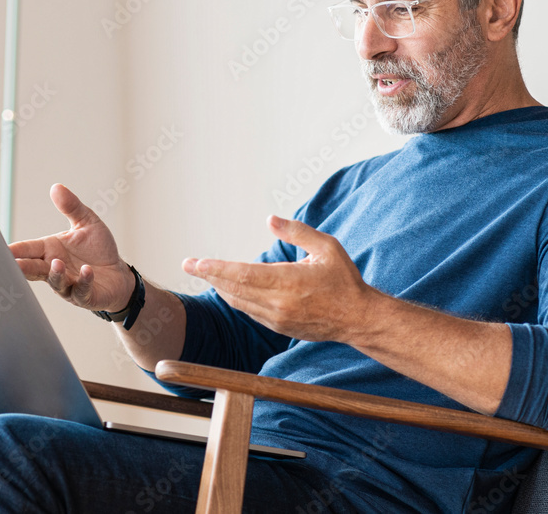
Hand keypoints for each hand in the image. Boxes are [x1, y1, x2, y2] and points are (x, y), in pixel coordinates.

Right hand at [9, 184, 134, 311]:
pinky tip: (86, 271)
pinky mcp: (85, 295)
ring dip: (56, 274)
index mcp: (50, 249)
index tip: (0, 249)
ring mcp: (68, 284)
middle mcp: (54, 268)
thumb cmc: (98, 249)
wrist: (119, 274)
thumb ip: (72, 207)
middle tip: (14, 264)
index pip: (26, 249)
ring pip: (56, 282)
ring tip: (57, 264)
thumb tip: (57, 187)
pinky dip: (83, 281)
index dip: (14, 250)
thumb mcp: (86, 223)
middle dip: (23, 267)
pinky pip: (81, 290)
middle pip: (33, 269)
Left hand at [182, 215, 374, 342]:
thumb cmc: (344, 280)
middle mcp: (279, 303)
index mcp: (289, 282)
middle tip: (188, 265)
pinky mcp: (279, 327)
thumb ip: (297, 232)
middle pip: (233, 289)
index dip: (216, 268)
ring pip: (239, 302)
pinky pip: (249, 311)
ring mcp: (277, 319)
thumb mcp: (326, 247)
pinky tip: (228, 288)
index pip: (242, 275)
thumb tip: (270, 220)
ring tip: (205, 273)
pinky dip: (235, 298)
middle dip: (208, 276)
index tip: (196, 263)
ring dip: (220, 287)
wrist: (358, 319)